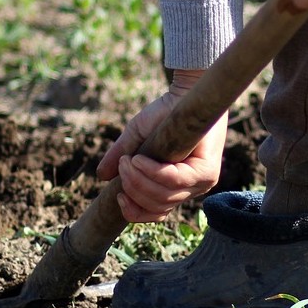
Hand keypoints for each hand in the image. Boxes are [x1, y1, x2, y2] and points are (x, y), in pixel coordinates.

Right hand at [96, 69, 227, 222]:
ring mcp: (201, 183)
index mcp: (175, 188)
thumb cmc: (163, 113)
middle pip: (157, 207)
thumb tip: (101, 176)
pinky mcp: (206, 172)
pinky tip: (139, 159)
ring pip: (164, 197)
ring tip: (128, 161)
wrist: (184, 92)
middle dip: (132, 189)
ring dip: (138, 180)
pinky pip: (173, 181)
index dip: (134, 212)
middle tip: (122, 165)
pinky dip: (151, 172)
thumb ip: (120, 156)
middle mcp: (191, 190)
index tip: (119, 196)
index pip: (156, 214)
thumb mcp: (136, 137)